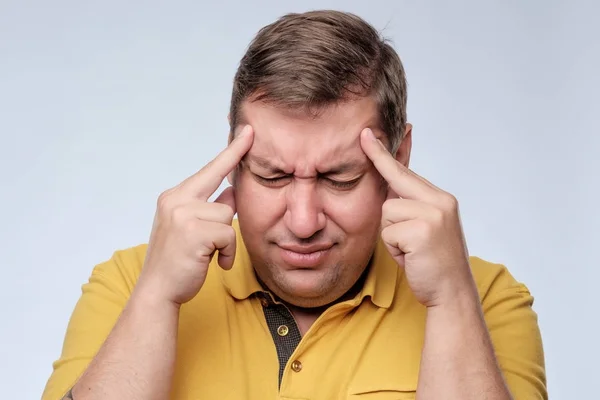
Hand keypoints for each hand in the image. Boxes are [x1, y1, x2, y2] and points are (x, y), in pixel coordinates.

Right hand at [136, 125, 253, 304]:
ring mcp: (183, 214)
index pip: (208, 170)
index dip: (230, 151)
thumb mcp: (191, 229)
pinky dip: (227, 252)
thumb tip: (231, 192)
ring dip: (226, 239)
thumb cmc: (178, 262)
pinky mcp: (194, 232)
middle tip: (250, 134)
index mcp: (174, 197)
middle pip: (220, 182)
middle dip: (234, 165)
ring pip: (228, 214)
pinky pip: (228, 235)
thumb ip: (209, 209)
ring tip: (212, 255)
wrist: (158, 291)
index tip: (247, 132)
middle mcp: (176, 200)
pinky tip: (216, 263)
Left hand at [360, 128, 474, 307]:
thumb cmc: (432, 263)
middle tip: (368, 145)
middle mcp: (440, 201)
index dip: (384, 154)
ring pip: (386, 212)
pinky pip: (388, 233)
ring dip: (392, 236)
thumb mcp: (424, 229)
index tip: (367, 134)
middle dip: (384, 184)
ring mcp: (433, 214)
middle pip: (393, 187)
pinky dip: (394, 249)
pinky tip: (412, 258)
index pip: (406, 172)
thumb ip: (410, 206)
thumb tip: (388, 187)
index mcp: (441, 199)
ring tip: (411, 251)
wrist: (451, 294)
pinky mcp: (423, 230)